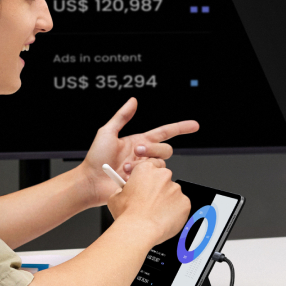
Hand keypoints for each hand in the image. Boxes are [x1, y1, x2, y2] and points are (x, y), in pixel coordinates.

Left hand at [81, 97, 198, 205]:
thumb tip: (133, 101)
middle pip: (166, 150)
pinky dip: (141, 177)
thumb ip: (121, 116)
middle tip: (136, 152)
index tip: (195, 125)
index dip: (181, 128)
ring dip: (143, 165)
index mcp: (139, 142)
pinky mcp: (144, 184)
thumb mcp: (107, 133)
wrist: (91, 182)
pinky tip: (127, 178)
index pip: (165, 132)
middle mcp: (144, 156)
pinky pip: (154, 179)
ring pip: (160, 165)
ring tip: (126, 168)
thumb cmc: (96, 159)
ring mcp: (145, 170)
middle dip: (153, 149)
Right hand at [106, 159, 190, 246]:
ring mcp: (176, 189)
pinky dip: (174, 212)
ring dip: (166, 201)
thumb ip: (123, 189)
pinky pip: (180, 205)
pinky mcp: (185, 202)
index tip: (146, 183)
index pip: (152, 165)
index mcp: (146, 169)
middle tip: (149, 202)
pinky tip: (163, 219)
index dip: (149, 177)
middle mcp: (163, 175)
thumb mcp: (116, 197)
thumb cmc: (127, 215)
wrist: (139, 230)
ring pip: (172, 193)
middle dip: (158, 189)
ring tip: (154, 214)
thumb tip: (125, 190)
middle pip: (163, 179)